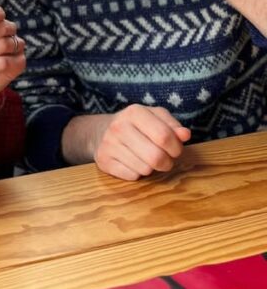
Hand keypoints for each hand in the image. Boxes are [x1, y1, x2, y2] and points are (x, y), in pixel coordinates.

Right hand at [64, 105, 190, 180]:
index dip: (176, 148)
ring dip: (151, 168)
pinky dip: (137, 173)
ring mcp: (109, 144)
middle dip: (166, 162)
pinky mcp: (103, 161)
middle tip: (165, 159)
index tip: (175, 150)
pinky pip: (131, 176)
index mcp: (135, 112)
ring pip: (145, 169)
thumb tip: (185, 135)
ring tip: (146, 159)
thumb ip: (173, 126)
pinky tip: (132, 163)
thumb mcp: (155, 118)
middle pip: (156, 157)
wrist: (102, 131)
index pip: (164, 136)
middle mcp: (119, 126)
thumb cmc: (137, 125)